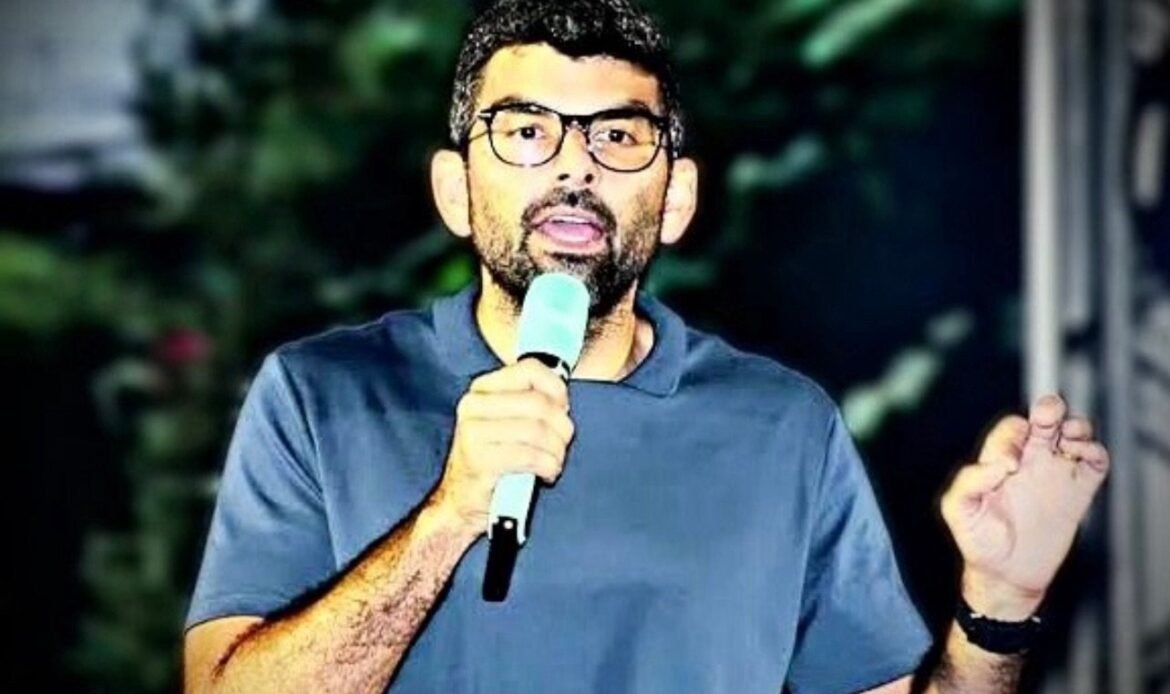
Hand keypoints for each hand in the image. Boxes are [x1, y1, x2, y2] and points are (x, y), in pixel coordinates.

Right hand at [428, 358, 574, 535]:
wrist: (462, 502)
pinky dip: (547, 466)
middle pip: (538, 403)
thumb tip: (563, 400)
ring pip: (537, 430)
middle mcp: (473, 405)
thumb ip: (532, 403)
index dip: (557, 389)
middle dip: (560, 427)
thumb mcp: (510, 423)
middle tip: (561, 445)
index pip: (530, 370)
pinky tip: (546, 474)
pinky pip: (529, 455)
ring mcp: (472, 432)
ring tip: (554, 462)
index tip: (564, 409)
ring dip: (556, 450)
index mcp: (482, 389)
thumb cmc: (494, 461)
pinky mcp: (478, 459)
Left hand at [940, 394, 1109, 618]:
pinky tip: (1082, 458)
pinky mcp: (1078, 493)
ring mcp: (1055, 475)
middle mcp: (1030, 461)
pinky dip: (1095, 452)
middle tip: (1048, 419)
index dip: (1013, 435)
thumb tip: (1000, 464)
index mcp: (1000, 460)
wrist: (1005, 575)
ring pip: (1074, 433)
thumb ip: (969, 481)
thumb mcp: (958, 509)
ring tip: (1069, 440)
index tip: (1010, 467)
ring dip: (1076, 427)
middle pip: (1046, 417)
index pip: (1012, 428)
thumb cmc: (977, 541)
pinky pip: (1095, 463)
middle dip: (1050, 408)